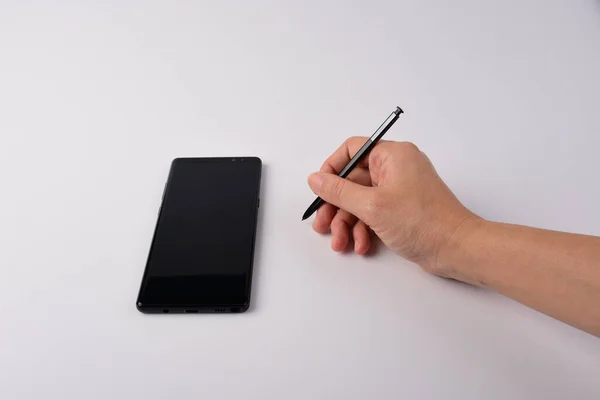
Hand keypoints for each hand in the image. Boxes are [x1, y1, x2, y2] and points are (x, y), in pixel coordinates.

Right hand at [307, 137, 477, 274]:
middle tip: (322, 226)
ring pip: (361, 201)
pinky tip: (361, 245)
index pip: (352, 150)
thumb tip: (315, 179)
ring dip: (347, 223)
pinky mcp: (402, 209)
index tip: (320, 190)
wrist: (456, 249)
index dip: (332, 169)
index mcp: (392, 155)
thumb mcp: (372, 206)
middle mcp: (396, 168)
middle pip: (353, 181)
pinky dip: (364, 229)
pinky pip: (374, 213)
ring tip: (341, 243)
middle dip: (336, 206)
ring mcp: (399, 189)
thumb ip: (339, 192)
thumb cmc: (421, 221)